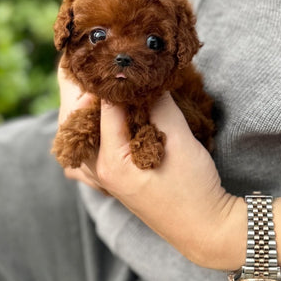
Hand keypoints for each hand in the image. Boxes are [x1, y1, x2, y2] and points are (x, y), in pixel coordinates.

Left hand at [57, 66, 244, 267]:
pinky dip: (87, 134)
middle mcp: (99, 171)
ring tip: (91, 85)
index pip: (101, 105)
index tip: (111, 51)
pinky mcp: (111, 182)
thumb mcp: (180, 139)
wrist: (205, 229)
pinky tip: (96, 120)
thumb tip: (147, 74)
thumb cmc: (195, 188)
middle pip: (75, 120)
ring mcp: (102, 180)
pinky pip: (84, 155)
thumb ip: (159, 104)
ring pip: (75, 137)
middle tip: (91, 59)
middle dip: (81, 88)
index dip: (107, 76)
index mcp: (111, 161)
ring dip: (80, 110)